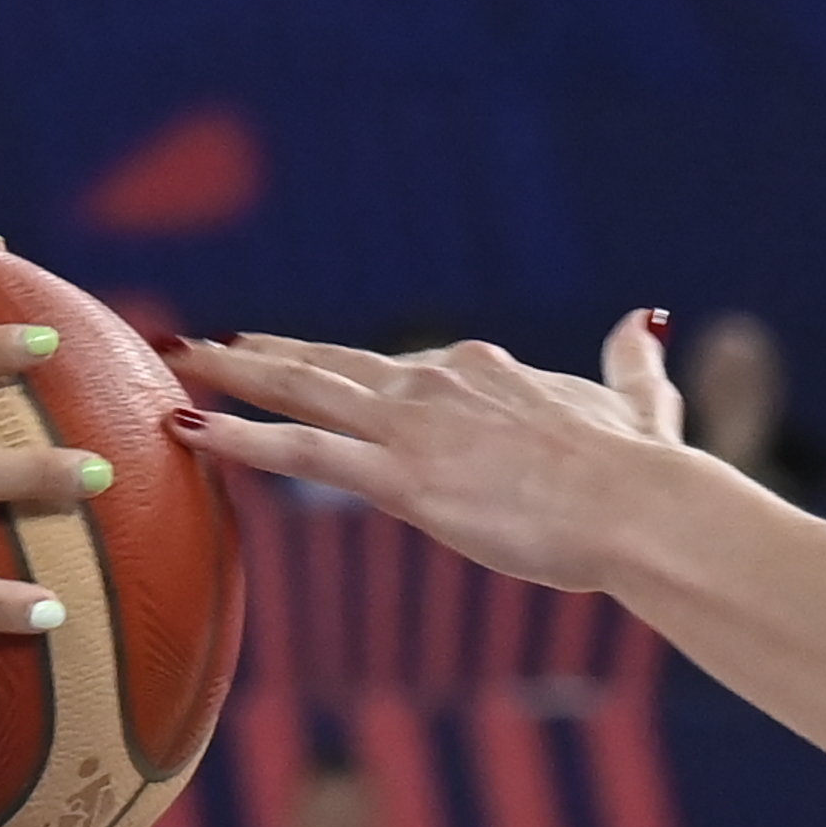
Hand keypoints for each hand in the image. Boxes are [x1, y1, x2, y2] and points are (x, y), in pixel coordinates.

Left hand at [173, 314, 690, 593]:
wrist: (646, 508)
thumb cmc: (648, 471)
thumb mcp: (640, 402)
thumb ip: (629, 362)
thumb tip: (644, 317)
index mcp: (482, 372)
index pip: (394, 367)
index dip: (339, 363)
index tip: (297, 355)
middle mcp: (434, 385)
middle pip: (327, 364)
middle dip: (261, 353)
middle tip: (204, 342)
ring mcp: (412, 429)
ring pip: (299, 391)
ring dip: (230, 375)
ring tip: (177, 362)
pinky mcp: (402, 479)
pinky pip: (300, 452)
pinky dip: (236, 438)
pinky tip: (184, 427)